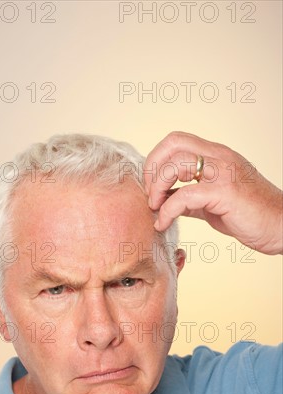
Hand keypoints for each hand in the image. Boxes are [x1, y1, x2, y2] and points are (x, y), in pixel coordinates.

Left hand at [143, 131, 282, 254]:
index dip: (156, 160)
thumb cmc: (251, 215)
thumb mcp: (213, 201)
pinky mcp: (224, 192)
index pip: (176, 141)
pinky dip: (166, 211)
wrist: (281, 225)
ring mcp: (223, 172)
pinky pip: (183, 196)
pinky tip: (163, 223)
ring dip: (156, 188)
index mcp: (216, 155)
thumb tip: (167, 202)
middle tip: (150, 194)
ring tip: (155, 208)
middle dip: (151, 168)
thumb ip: (191, 197)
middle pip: (172, 143)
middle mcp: (219, 157)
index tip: (152, 186)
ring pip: (175, 165)